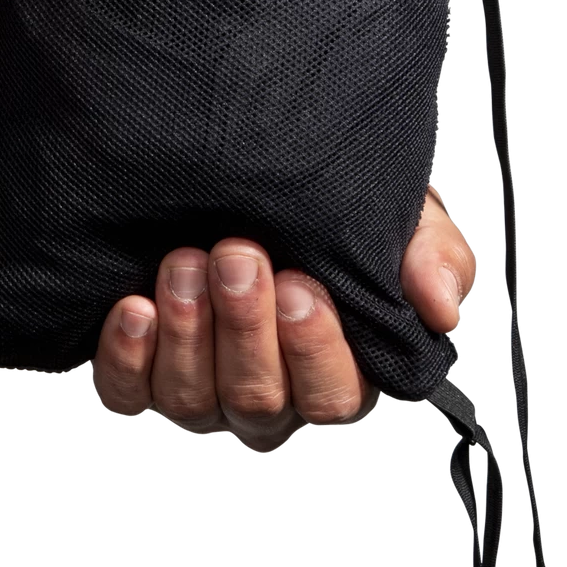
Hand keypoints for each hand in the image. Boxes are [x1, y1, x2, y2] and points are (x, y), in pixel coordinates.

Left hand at [92, 188, 477, 451]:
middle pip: (259, 401)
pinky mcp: (140, 372)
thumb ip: (434, 255)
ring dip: (188, 333)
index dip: (314, 350)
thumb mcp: (402, 212)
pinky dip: (127, 358)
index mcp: (340, 367)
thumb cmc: (333, 199)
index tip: (300, 284)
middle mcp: (268, 391)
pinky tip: (135, 309)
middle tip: (236, 257)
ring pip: (192, 401)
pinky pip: (127, 393)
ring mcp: (201, 387)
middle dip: (245, 329)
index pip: (334, 397)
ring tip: (183, 263)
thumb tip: (440, 308)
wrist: (250, 164)